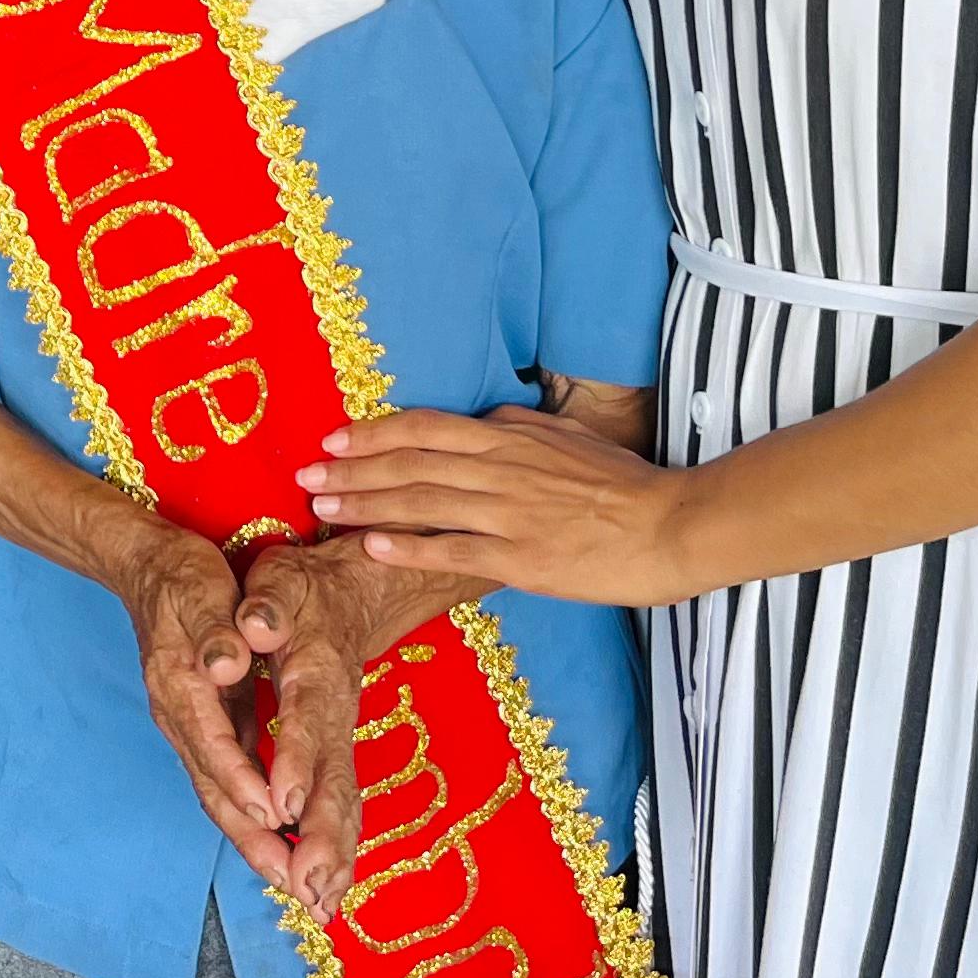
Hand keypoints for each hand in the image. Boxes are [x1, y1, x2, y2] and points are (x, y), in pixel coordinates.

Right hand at [110, 522, 298, 904]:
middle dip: (255, 840)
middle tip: (295, 885)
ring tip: (294, 882)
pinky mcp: (202, 727)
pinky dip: (251, 815)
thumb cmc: (183, 576)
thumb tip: (228, 665)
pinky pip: (226, 782)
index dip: (244, 783)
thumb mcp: (201, 589)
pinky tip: (280, 837)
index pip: (214, 745)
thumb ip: (215, 632)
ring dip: (255, 840)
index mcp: (181, 686)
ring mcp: (188, 727)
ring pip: (220, 796)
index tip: (278, 817)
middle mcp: (179, 717)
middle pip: (215, 791)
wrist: (147, 567)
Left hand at [231, 541, 452, 920]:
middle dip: (324, 835)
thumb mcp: (280, 579)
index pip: (306, 719)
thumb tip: (253, 628)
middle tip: (311, 887)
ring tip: (321, 906)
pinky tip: (329, 891)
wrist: (356, 589)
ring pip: (342, 801)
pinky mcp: (338, 751)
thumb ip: (268, 605)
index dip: (296, 761)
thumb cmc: (305, 584)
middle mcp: (335, 712)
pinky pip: (342, 805)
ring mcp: (341, 736)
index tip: (282, 806)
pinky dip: (339, 850)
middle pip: (334, 778)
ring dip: (334, 855)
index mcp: (316, 669)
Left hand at [302, 406, 698, 607]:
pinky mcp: (523, 558)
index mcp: (510, 437)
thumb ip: (517, 428)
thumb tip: (480, 418)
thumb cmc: (622, 483)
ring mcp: (510, 514)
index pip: (425, 427)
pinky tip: (371, 546)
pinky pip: (454, 550)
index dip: (373, 433)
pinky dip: (409, 546)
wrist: (672, 525)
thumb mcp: (566, 438)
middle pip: (411, 464)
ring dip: (366, 504)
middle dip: (352, 470)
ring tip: (322, 507)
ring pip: (423, 504)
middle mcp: (501, 469)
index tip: (332, 439)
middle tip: (304, 476)